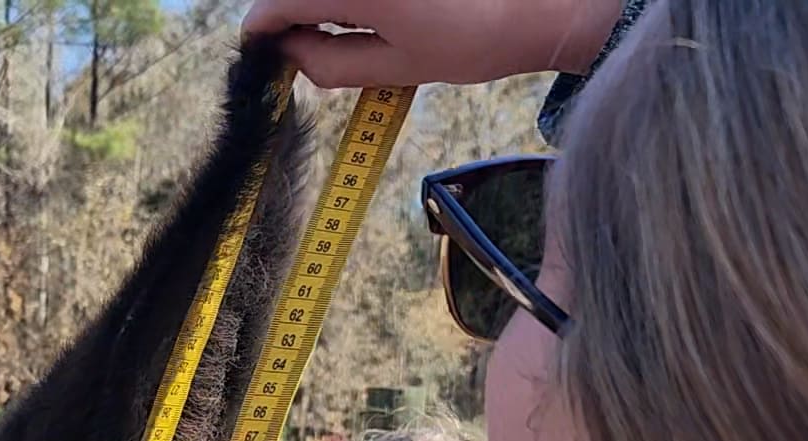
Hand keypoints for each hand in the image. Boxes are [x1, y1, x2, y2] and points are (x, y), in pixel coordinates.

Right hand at [240, 0, 624, 88]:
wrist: (543, 3)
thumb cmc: (474, 39)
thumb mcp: (394, 67)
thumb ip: (329, 64)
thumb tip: (290, 54)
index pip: (274, 6)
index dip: (264, 33)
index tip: (264, 52)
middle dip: (298, 14)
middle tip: (316, 46)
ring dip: (330, 5)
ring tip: (366, 24)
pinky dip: (357, 0)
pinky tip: (386, 9)